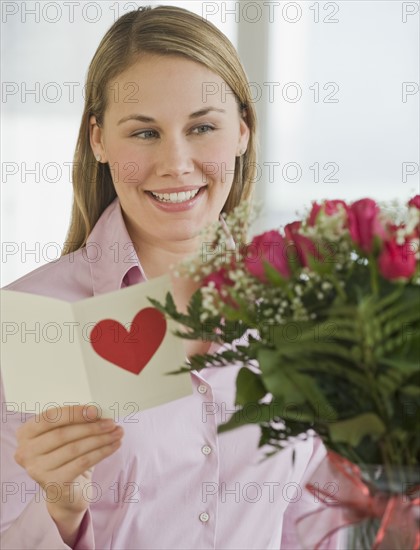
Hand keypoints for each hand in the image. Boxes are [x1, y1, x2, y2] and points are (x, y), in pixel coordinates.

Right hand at [14, 405, 122, 543]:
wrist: (65, 493)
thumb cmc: (66, 457)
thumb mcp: (65, 436)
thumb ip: (74, 422)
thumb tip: (99, 412)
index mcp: (26, 434)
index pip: (49, 417)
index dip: (73, 413)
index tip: (96, 411)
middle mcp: (26, 452)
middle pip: (63, 434)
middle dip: (91, 426)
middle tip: (111, 422)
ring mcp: (38, 470)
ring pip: (75, 448)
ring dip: (100, 438)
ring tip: (117, 432)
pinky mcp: (54, 483)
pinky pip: (82, 463)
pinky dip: (101, 452)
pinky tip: (114, 446)